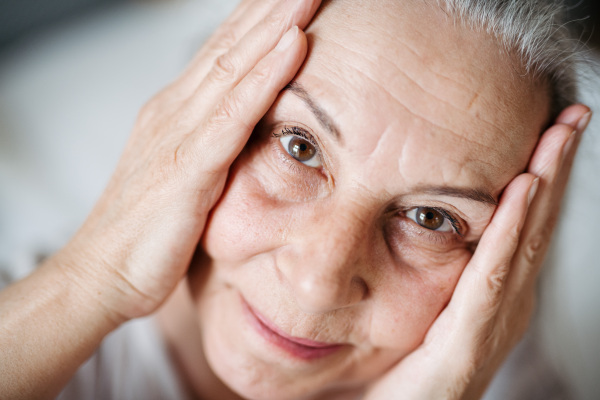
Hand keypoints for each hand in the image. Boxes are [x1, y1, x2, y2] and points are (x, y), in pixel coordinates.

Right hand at [52, 0, 321, 321]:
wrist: (101, 274)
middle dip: (270, 8)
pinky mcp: (188, 168)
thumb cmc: (144, 231)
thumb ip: (210, 150)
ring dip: (274, 25)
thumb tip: (245, 137)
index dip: (257, 21)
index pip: (222, 53)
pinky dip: (266, 76)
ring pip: (234, 66)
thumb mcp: (184, 179)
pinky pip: (234, 113)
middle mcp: (174, 112)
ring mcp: (179, 135)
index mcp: (175, 114)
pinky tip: (293, 45)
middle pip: (230, 46)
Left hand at [364, 105, 591, 399]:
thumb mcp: (419, 308)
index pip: (521, 224)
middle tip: (573, 113)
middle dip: (557, 166)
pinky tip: (524, 188)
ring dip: (546, 183)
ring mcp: (492, 324)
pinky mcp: (468, 344)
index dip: (543, 176)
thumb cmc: (399, 372)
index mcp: (492, 294)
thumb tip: (414, 213)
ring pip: (524, 241)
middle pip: (535, 224)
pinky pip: (491, 276)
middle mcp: (503, 305)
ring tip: (560, 133)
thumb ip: (429, 267)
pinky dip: (511, 229)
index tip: (551, 126)